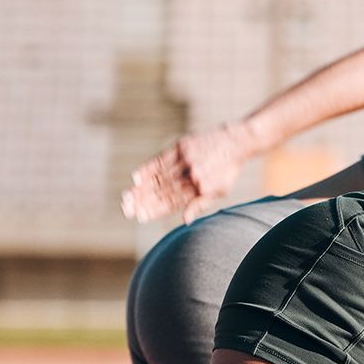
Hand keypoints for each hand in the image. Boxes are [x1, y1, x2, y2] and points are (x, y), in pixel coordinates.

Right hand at [121, 123, 252, 222]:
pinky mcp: (183, 146)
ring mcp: (187, 160)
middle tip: (126, 210)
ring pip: (159, 177)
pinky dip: (148, 168)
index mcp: (201, 189)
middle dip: (143, 202)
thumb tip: (185, 221)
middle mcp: (193, 175)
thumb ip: (200, 205)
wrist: (237, 141)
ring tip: (126, 198)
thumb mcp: (219, 191)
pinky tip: (136, 177)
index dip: (156, 210)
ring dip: (141, 189)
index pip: (174, 203)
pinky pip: (162, 159)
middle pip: (163, 191)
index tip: (140, 217)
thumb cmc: (227, 170)